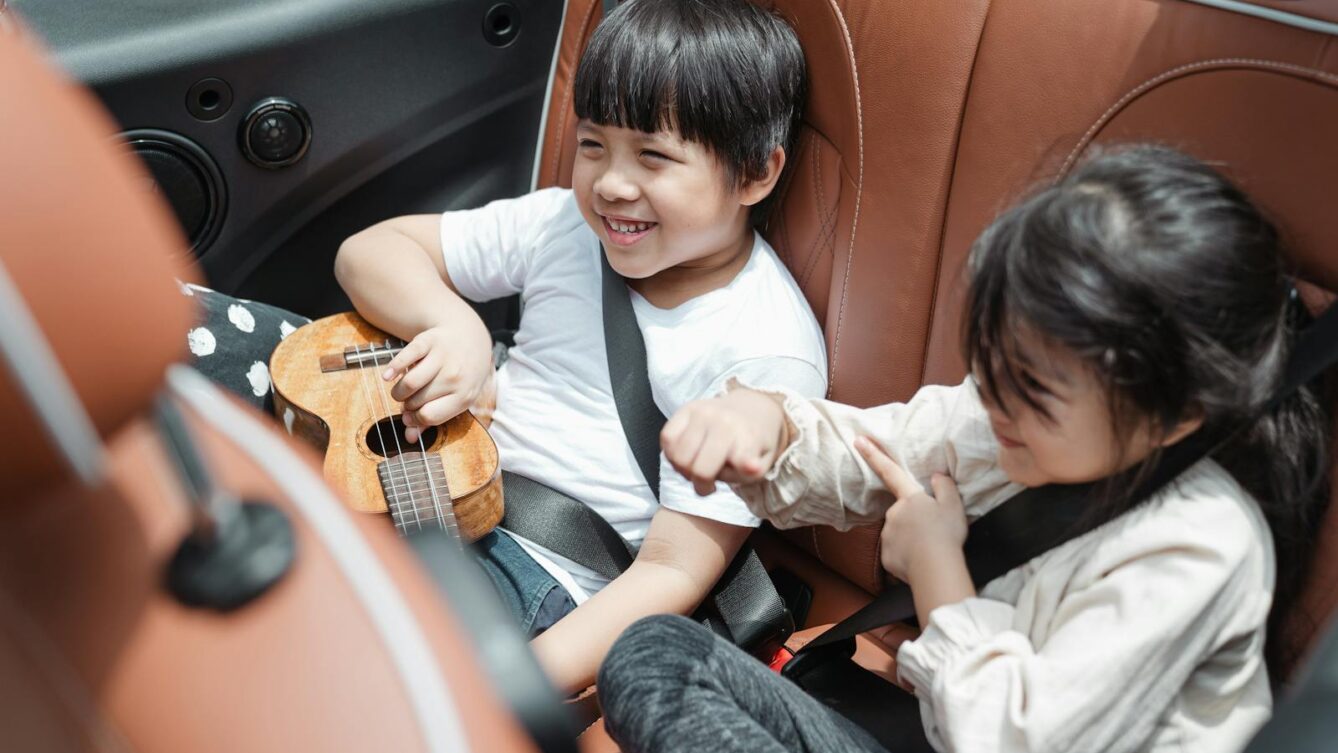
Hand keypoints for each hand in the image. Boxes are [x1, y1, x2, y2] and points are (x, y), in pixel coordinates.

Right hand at [381, 321, 493, 442]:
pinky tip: (388, 376)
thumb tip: (409, 438)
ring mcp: (443, 357)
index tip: (410, 416)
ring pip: (410, 383)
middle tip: (408, 402)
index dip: (415, 419)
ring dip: (398, 392)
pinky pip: (405, 357)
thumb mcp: (456, 397)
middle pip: (417, 401)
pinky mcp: (429, 341)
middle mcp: (456, 376)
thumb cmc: (461, 374)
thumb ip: (432, 419)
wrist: (469, 337)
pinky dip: (393, 368)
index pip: (430, 416)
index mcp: (465, 395)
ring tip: (400, 392)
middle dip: (407, 405)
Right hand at [661, 388, 789, 495]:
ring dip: (683, 470)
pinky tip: (686, 455)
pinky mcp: (685, 408)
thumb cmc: (752, 444)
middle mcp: (723, 421)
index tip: (747, 469)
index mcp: (747, 436)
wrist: (750, 410)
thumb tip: (748, 466)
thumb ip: (750, 473)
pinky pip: (666, 438)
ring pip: (677, 456)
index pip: (740, 458)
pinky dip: (671, 453)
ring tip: (697, 467)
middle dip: (701, 484)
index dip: (741, 469)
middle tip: (709, 482)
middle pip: (698, 469)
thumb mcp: (762, 464)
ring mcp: (702, 412)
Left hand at [855, 436, 966, 581]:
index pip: (890, 471)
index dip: (874, 454)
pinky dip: (907, 556)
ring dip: (912, 538)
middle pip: (903, 512)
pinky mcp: (886, 556)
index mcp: (910, 498)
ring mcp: (887, 535)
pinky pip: (897, 553)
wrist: (935, 569)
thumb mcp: (953, 505)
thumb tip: (937, 477)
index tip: (858, 440)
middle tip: (934, 532)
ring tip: (930, 549)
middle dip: (914, 519)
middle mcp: (894, 514)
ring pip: (900, 533)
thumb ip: (945, 487)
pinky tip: (921, 561)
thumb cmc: (946, 534)